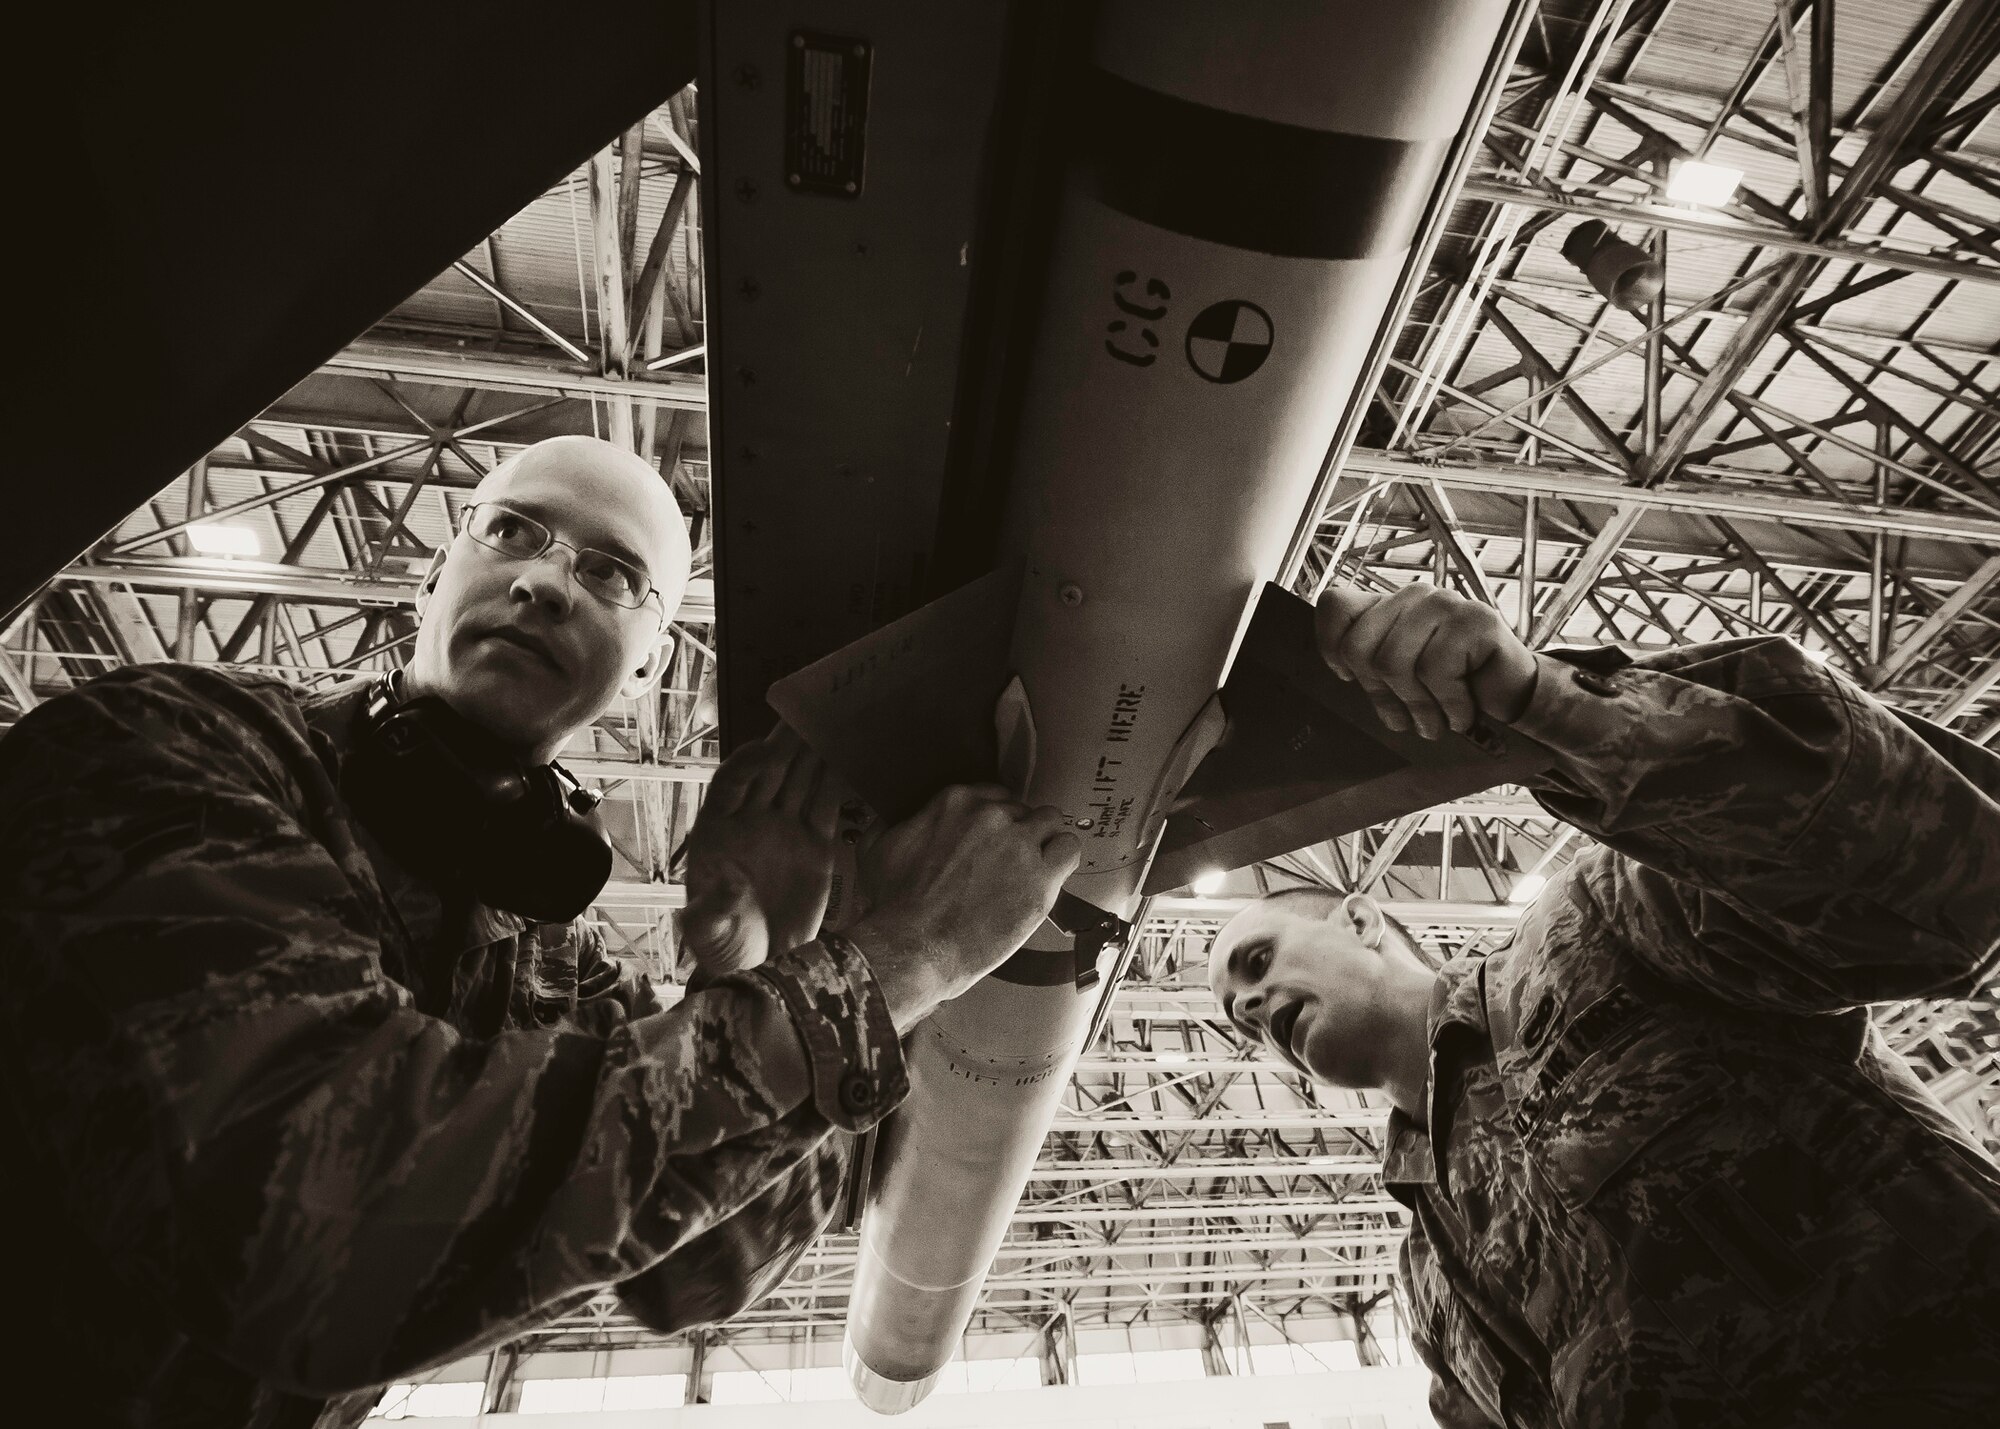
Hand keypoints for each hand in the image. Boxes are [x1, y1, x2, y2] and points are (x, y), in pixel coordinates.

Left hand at [679, 725, 840, 976]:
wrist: (764, 968)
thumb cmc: (726, 948)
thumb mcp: (709, 936)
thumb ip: (708, 915)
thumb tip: (720, 888)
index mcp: (716, 832)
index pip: (729, 786)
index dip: (746, 765)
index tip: (766, 751)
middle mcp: (749, 822)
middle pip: (768, 773)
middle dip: (786, 745)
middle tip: (807, 716)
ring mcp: (784, 830)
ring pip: (799, 782)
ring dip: (814, 754)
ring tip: (835, 724)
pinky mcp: (816, 846)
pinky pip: (826, 806)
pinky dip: (836, 783)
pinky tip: (850, 758)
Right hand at [848, 784, 1079, 1027]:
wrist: (914, 947)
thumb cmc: (894, 906)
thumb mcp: (877, 851)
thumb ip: (890, 826)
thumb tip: (893, 821)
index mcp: (955, 802)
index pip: (994, 795)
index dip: (996, 820)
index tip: (992, 839)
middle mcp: (991, 815)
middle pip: (1022, 810)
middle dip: (1017, 834)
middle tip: (1007, 863)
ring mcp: (1019, 844)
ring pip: (1050, 822)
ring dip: (1043, 842)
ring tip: (1032, 868)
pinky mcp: (1040, 877)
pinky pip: (1069, 850)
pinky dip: (1062, 860)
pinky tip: (1050, 876)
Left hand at [1316, 583, 1538, 739]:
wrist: (1514, 701)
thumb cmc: (1452, 694)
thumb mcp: (1399, 683)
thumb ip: (1368, 669)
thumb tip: (1342, 670)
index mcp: (1388, 606)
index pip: (1334, 605)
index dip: (1332, 649)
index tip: (1353, 679)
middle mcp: (1413, 596)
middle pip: (1358, 647)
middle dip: (1380, 694)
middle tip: (1407, 717)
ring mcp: (1445, 604)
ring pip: (1394, 662)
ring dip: (1417, 707)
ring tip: (1436, 721)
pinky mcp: (1478, 618)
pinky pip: (1436, 669)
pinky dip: (1450, 705)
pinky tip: (1463, 711)